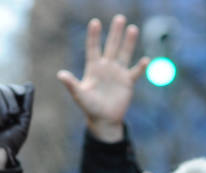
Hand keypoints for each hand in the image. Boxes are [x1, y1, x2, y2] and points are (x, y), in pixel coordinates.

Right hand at [0, 83, 34, 161]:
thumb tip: (29, 84)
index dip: (15, 89)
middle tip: (13, 115)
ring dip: (0, 103)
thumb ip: (26, 104)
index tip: (21, 95)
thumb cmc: (9, 143)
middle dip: (9, 99)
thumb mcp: (22, 122)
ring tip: (3, 121)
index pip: (9, 88)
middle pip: (0, 87)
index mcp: (3, 106)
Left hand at [57, 15, 148, 142]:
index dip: (94, 36)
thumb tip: (60, 74)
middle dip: (115, 33)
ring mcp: (118, 73)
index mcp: (94, 67)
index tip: (95, 22)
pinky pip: (136, 72)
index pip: (93, 48)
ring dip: (129, 42)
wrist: (104, 120)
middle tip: (120, 18)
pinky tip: (145, 60)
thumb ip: (71, 84)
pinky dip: (141, 67)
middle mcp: (106, 67)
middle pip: (111, 46)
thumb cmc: (90, 107)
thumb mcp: (80, 95)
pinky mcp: (128, 82)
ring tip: (133, 29)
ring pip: (124, 54)